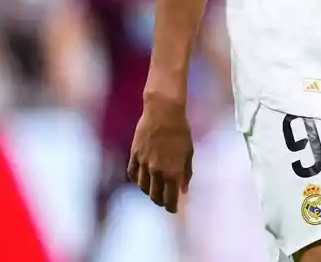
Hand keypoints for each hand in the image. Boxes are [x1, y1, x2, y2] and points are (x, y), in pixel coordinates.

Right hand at [127, 93, 192, 212]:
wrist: (163, 111)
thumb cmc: (180, 130)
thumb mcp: (188, 152)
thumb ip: (186, 173)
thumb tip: (183, 190)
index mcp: (172, 172)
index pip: (170, 199)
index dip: (172, 207)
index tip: (173, 208)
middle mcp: (156, 171)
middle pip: (155, 196)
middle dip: (161, 201)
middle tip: (164, 200)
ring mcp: (143, 163)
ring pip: (143, 187)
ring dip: (149, 191)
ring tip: (154, 190)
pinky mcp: (134, 154)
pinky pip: (132, 174)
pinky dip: (137, 179)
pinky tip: (142, 178)